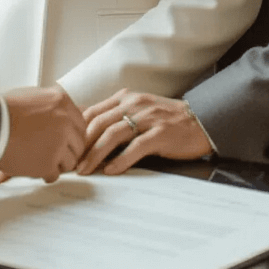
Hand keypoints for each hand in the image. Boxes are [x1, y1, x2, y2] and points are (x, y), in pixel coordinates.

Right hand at [0, 84, 87, 182]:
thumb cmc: (4, 110)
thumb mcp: (31, 96)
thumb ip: (49, 105)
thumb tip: (56, 111)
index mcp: (61, 102)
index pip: (80, 124)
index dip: (72, 135)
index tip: (66, 141)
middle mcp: (65, 121)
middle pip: (79, 144)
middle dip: (68, 151)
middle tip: (56, 155)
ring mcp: (59, 143)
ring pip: (70, 161)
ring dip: (58, 163)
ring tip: (41, 160)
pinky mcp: (49, 162)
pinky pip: (55, 174)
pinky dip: (45, 174)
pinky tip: (34, 168)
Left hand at [77, 89, 212, 174]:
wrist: (200, 120)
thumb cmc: (166, 120)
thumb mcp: (139, 111)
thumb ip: (117, 117)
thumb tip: (90, 136)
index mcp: (126, 98)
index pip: (93, 112)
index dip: (77, 131)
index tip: (67, 149)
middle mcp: (134, 104)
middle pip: (99, 123)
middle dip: (82, 146)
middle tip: (71, 165)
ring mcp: (148, 118)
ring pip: (114, 134)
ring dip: (96, 154)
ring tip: (86, 170)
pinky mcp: (161, 133)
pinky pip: (136, 146)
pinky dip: (121, 159)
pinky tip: (111, 170)